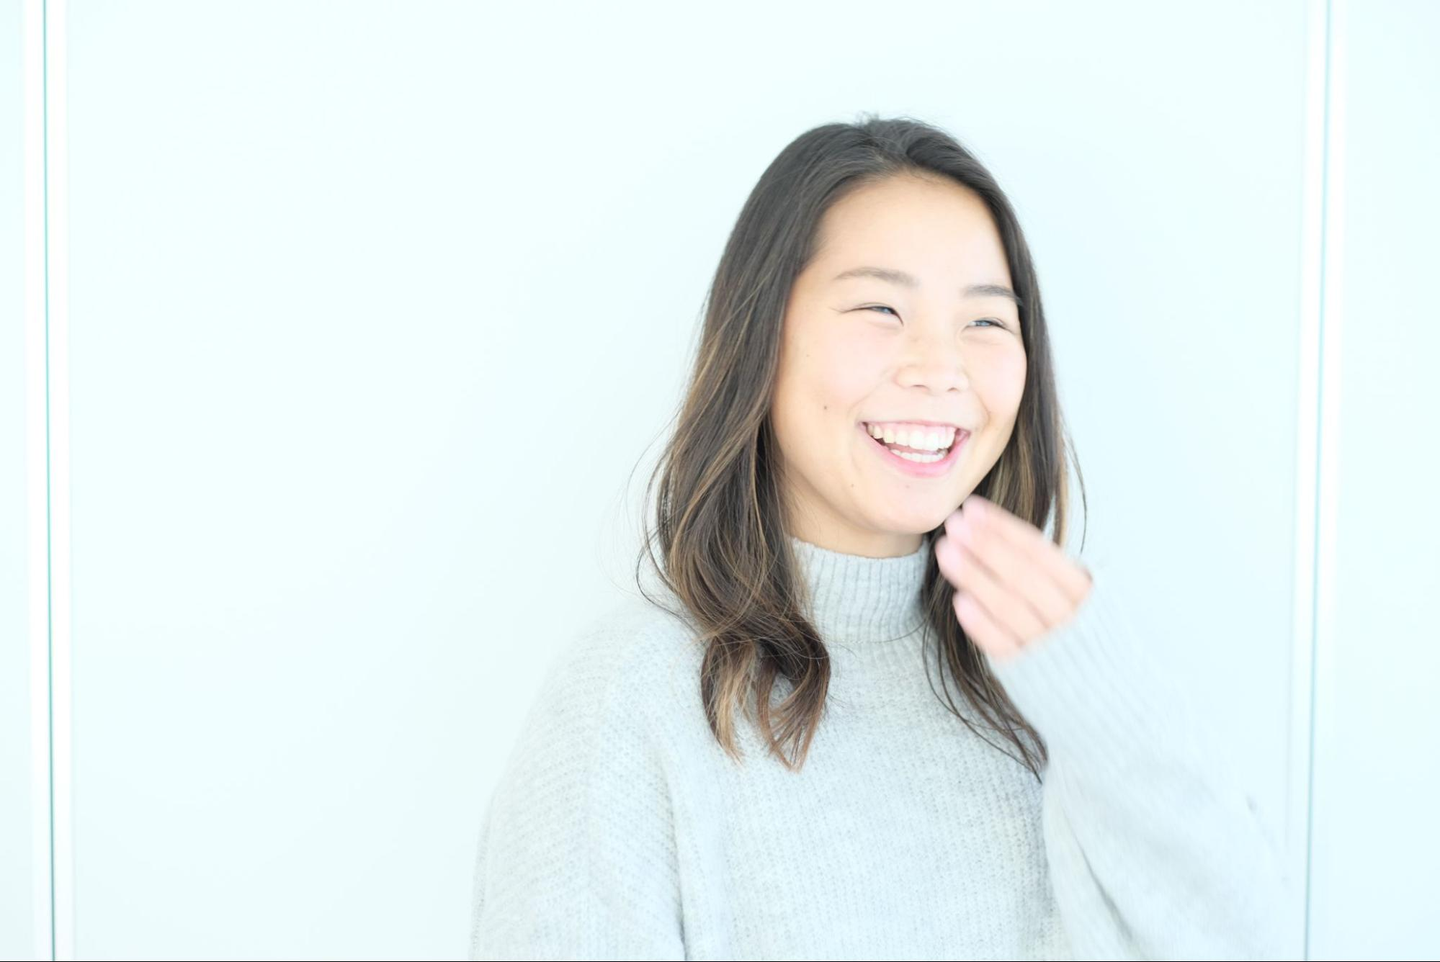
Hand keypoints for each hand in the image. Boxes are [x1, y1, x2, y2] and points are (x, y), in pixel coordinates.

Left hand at [933, 494, 1093, 662]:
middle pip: (1023, 576)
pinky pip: (1002, 646)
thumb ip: (1051, 571)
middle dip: (985, 546)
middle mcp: (1072, 620)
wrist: (1100, 696)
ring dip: (974, 576)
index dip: (1004, 528)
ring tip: (946, 551)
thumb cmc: (1078, 632)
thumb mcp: (1081, 597)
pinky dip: (981, 623)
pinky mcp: (1027, 674)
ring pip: (1009, 607)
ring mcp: (1049, 648)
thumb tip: (998, 528)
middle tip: (954, 524)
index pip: (1040, 552)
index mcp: (1087, 594)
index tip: (972, 508)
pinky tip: (959, 600)